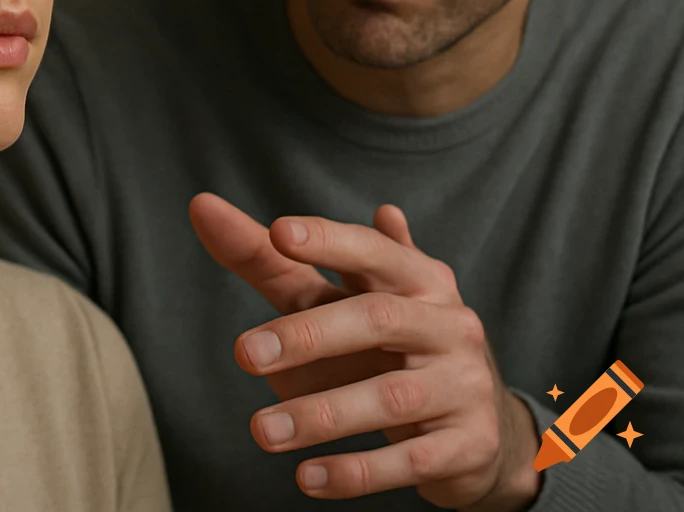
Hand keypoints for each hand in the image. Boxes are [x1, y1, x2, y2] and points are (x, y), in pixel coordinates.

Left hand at [189, 192, 541, 509]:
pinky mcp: (469, 445)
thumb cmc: (387, 349)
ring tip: (261, 431)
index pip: (372, 251)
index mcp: (418, 278)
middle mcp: (448, 323)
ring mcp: (463, 384)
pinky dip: (356, 471)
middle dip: (307, 335)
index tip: (277, 233)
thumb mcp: (334, 304)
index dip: (328, 240)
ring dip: (320, 415)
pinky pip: (410, 460)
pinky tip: (307, 477)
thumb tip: (205, 207)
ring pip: (390, 397)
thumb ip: (270, 264)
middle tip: (244, 355)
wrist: (480, 431)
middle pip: (376, 319)